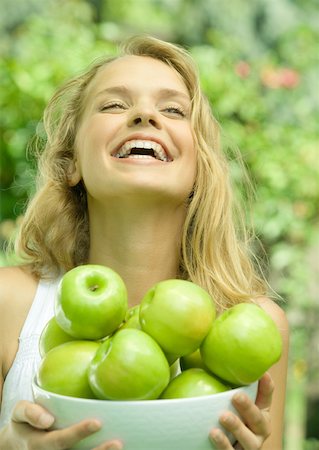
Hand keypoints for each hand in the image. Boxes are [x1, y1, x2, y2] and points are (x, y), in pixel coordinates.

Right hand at [1, 400, 122, 449]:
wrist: (16, 445)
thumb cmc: (24, 423)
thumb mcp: (18, 412)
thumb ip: (30, 412)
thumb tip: (48, 419)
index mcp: (39, 444)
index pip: (60, 441)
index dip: (78, 433)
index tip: (97, 422)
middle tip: (117, 443)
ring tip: (120, 447)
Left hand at [209, 373, 273, 449]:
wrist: (212, 443)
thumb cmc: (220, 410)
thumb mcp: (223, 395)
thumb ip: (220, 378)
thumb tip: (198, 350)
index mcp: (260, 411)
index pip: (266, 396)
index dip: (266, 385)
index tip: (262, 372)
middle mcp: (259, 430)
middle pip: (259, 419)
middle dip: (249, 407)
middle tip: (235, 396)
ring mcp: (249, 446)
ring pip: (249, 440)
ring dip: (237, 427)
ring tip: (223, 416)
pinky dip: (224, 445)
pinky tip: (213, 433)